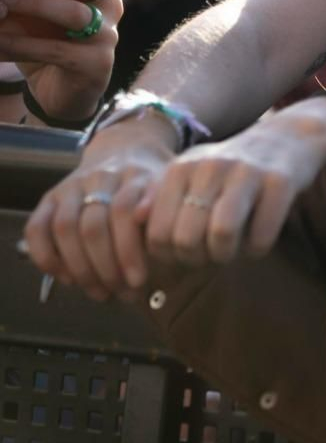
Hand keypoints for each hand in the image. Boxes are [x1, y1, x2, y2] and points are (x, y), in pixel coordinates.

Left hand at [0, 0, 121, 123]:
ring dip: (34, 5)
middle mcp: (109, 9)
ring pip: (74, 13)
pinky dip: (21, 45)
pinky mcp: (96, 65)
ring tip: (2, 3)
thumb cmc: (46, 43)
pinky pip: (56, 49)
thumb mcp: (37, 16)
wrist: (60, 93)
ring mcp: (107, 37)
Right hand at [23, 134, 172, 297]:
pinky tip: (67, 278)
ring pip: (65, 228)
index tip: (139, 281)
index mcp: (136, 175)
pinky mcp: (50, 196)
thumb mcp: (172, 192)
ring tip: (99, 292)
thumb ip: (167, 215)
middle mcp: (102, 176)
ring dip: (80, 268)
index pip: (125, 213)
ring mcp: (72, 185)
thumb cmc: (155, 183)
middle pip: (93, 226)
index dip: (129, 251)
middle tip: (121, 293)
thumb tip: (163, 243)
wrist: (128, 149)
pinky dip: (47, 257)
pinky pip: (37, 228)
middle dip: (106, 268)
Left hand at [139, 102, 325, 266]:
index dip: (169, 256)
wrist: (287, 139)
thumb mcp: (191, 176)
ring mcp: (247, 173)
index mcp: (180, 169)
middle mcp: (210, 168)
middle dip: (197, 259)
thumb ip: (159, 198)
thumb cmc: (231, 169)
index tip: (185, 252)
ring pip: (221, 236)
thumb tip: (136, 219)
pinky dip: (257, 249)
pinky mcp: (280, 183)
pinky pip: (261, 236)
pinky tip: (258, 239)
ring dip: (226, 256)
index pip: (156, 234)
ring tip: (231, 250)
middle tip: (209, 254)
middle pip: (186, 240)